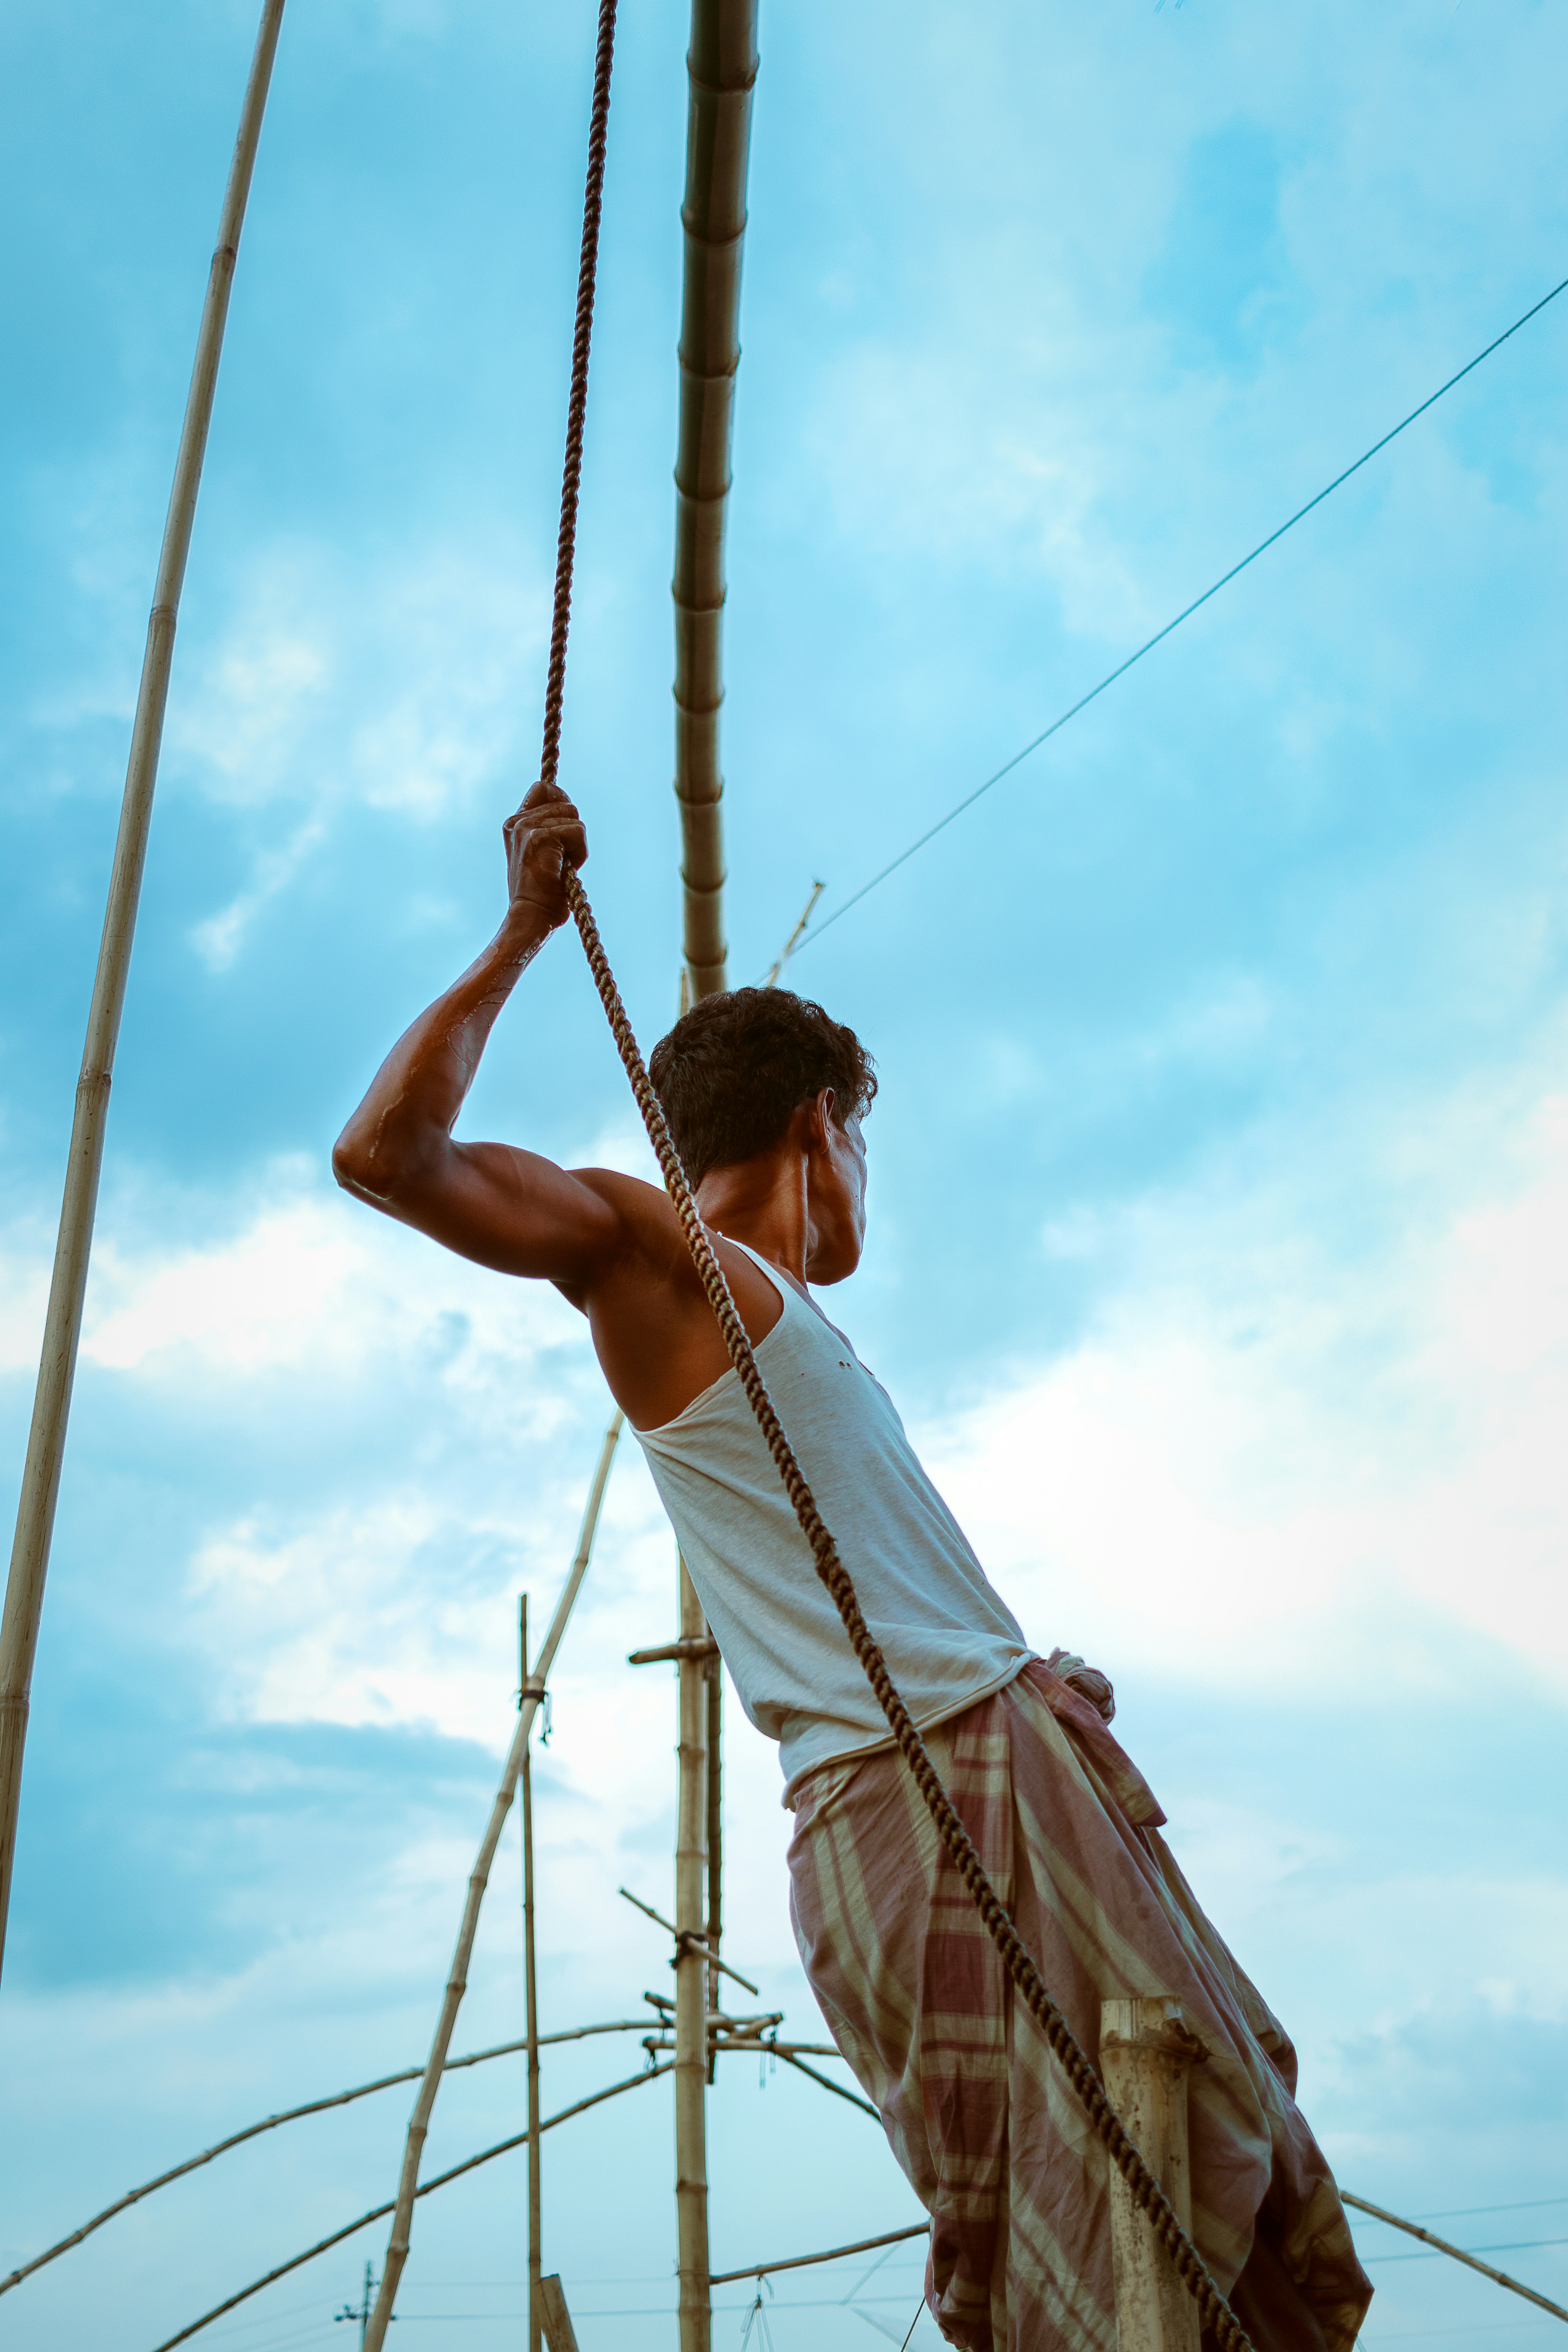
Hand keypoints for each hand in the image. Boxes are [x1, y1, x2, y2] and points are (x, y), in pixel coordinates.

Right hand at [503, 780, 587, 926]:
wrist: (530, 917)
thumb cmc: (541, 893)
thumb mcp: (541, 853)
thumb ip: (547, 829)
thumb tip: (569, 808)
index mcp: (514, 823)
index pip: (543, 788)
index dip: (562, 801)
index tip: (567, 830)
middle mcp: (516, 822)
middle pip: (565, 802)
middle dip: (573, 830)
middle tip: (562, 859)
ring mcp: (525, 827)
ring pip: (574, 815)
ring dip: (577, 844)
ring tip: (562, 866)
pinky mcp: (538, 837)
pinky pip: (578, 831)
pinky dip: (580, 853)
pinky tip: (566, 870)